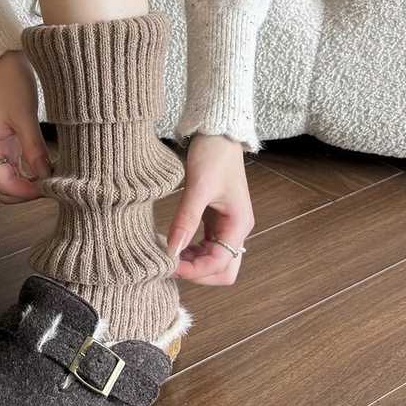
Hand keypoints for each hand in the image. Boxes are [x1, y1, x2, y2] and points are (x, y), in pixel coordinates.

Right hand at [0, 51, 51, 202]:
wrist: (5, 63)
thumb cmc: (11, 84)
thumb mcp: (25, 117)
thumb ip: (34, 149)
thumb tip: (46, 177)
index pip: (4, 185)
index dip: (27, 192)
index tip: (49, 188)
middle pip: (5, 189)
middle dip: (27, 193)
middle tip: (53, 186)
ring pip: (12, 181)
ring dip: (30, 185)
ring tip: (54, 178)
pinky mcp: (9, 144)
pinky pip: (18, 169)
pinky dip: (32, 173)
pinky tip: (48, 168)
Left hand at [166, 133, 253, 285]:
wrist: (218, 133)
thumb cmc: (213, 155)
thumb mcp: (198, 187)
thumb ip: (186, 219)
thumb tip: (172, 250)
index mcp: (238, 224)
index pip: (220, 264)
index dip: (195, 270)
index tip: (169, 265)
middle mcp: (236, 229)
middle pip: (223, 269)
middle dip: (198, 273)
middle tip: (169, 265)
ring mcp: (226, 224)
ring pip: (213, 259)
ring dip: (193, 263)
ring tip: (166, 254)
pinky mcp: (214, 218)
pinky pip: (205, 245)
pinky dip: (190, 250)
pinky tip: (172, 243)